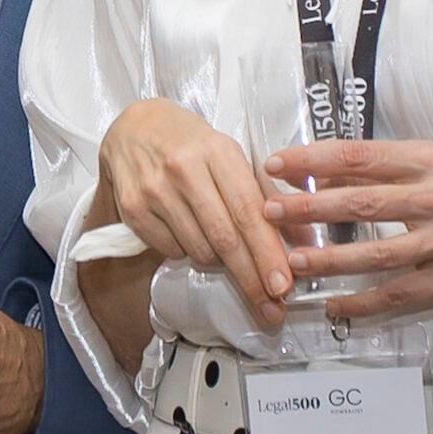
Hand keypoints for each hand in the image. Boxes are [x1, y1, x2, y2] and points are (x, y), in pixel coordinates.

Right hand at [97, 97, 294, 323]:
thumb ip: (263, 194)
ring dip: (218, 261)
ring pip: (198, 249)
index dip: (267, 252)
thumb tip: (300, 241)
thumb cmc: (190, 142)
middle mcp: (183, 169)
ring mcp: (154, 190)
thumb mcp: (229, 154)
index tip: (283, 285)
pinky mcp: (132, 209)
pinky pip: (171, 250)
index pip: (248, 210)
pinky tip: (187, 231)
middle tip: (270, 306)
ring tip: (221, 247)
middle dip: (251, 277)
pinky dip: (187, 251)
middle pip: (224, 238)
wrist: (133, 127)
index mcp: (216, 151)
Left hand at [261, 138, 432, 321]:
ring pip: (378, 255)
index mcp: (429, 161)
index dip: (313, 159)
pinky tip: (332, 305)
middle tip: (270, 210)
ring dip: (329, 260)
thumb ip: (379, 169)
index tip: (275, 164)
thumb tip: (317, 175)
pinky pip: (399, 295)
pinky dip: (362, 304)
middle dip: (310, 208)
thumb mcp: (430, 165)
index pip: (360, 156)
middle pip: (363, 203)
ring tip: (292, 261)